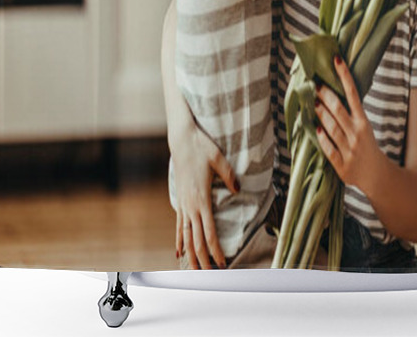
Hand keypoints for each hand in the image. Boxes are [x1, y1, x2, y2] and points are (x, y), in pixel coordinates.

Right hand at [171, 121, 238, 268]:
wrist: (182, 139)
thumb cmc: (201, 146)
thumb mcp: (219, 158)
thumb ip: (229, 176)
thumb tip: (238, 189)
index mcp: (202, 198)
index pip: (210, 231)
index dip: (215, 249)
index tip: (221, 263)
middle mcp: (191, 205)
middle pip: (196, 240)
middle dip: (204, 259)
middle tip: (211, 277)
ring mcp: (183, 204)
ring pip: (186, 236)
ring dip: (191, 255)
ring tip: (195, 272)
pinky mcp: (180, 200)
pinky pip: (179, 225)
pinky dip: (179, 240)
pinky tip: (179, 253)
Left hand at [314, 56, 382, 193]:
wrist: (377, 175)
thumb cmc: (366, 146)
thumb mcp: (364, 127)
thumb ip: (350, 113)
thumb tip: (332, 92)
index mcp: (363, 122)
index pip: (353, 94)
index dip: (344, 76)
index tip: (336, 60)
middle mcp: (357, 133)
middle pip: (338, 109)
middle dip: (325, 95)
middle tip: (315, 84)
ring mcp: (349, 149)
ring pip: (331, 127)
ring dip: (320, 113)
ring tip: (312, 103)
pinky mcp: (342, 165)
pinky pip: (328, 149)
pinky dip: (321, 138)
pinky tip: (316, 129)